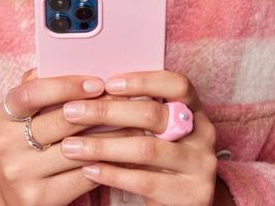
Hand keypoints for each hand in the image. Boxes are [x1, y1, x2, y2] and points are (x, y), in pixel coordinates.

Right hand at [0, 67, 145, 205]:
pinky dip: (107, 163)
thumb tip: (69, 58)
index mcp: (4, 115)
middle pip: (60, 122)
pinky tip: (125, 153)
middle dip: (99, 109)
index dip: (64, 86)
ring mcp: (21, 173)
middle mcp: (6, 144)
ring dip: (112, 136)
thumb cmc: (31, 142)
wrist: (16, 193)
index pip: (30, 93)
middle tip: (130, 100)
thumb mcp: (28, 114)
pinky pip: (82, 177)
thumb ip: (43, 87)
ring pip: (77, 150)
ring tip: (137, 124)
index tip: (97, 82)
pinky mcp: (38, 198)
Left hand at [56, 70, 220, 205]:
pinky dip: (112, 174)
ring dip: (102, 146)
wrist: (184, 202)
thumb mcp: (156, 132)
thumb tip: (89, 91)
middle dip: (107, 112)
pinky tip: (89, 169)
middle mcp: (204, 134)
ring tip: (71, 146)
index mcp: (196, 110)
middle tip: (71, 112)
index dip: (143, 81)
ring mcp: (200, 166)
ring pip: (146, 149)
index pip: (177, 84)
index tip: (107, 83)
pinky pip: (144, 181)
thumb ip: (136, 111)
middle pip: (154, 115)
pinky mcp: (191, 195)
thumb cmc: (160, 159)